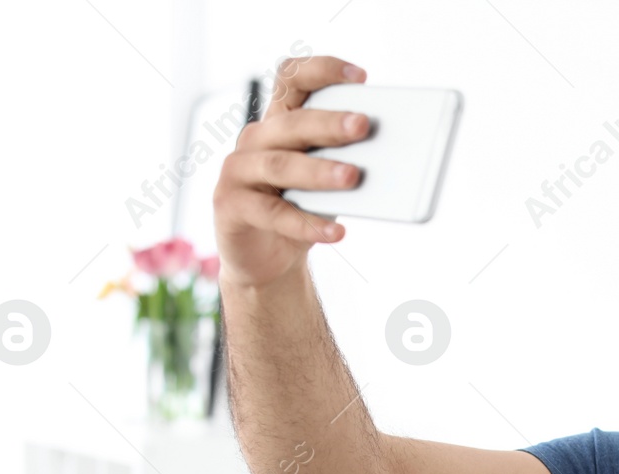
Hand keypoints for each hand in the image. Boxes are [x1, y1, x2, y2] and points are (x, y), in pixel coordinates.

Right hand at [213, 55, 370, 290]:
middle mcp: (256, 138)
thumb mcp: (326, 180)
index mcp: (280, 120)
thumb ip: (345, 160)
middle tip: (363, 126)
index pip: (293, 78)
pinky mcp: (230, 206)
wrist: (267, 258)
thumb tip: (388, 158)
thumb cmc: (302, 208)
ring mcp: (238, 170)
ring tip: (352, 177)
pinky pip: (272, 214)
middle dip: (329, 123)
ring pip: (280, 166)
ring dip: (318, 171)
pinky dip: (306, 224)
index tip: (361, 77)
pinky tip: (335, 232)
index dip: (322, 70)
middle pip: (292, 123)